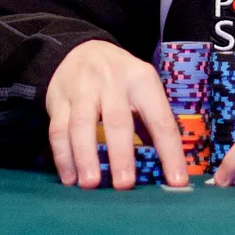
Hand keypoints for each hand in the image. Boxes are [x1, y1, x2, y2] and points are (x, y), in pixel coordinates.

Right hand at [44, 40, 187, 189]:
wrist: (80, 49)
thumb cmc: (120, 78)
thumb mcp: (142, 88)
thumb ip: (151, 123)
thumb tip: (168, 168)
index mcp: (142, 80)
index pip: (160, 120)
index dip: (169, 152)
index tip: (176, 182)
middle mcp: (112, 82)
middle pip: (117, 121)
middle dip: (121, 155)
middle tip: (125, 185)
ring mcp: (82, 90)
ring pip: (82, 125)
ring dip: (85, 157)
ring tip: (91, 184)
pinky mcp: (58, 100)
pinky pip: (58, 130)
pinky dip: (63, 156)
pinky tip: (69, 178)